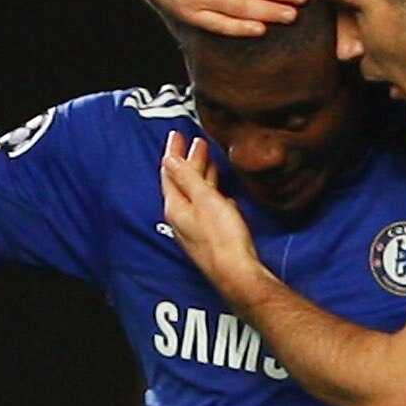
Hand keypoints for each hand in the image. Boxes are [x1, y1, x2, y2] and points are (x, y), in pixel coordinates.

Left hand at [156, 136, 263, 300]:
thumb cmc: (222, 237)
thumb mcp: (204, 199)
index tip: (176, 134)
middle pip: (182, 181)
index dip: (173, 152)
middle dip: (188, 159)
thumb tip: (169, 158)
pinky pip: (206, 204)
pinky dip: (210, 189)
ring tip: (207, 155)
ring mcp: (195, 226)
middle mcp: (181, 217)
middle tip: (194, 140)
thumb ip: (187, 178)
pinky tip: (218, 187)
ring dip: (200, 172)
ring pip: (195, 192)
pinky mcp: (209, 233)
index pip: (170, 172)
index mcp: (176, 207)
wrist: (236, 271)